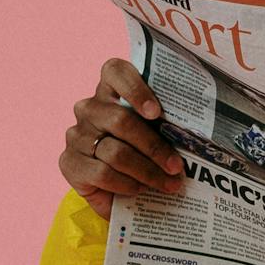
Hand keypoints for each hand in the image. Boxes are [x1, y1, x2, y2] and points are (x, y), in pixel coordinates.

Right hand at [59, 59, 185, 220]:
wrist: (117, 193)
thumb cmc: (142, 156)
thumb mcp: (156, 137)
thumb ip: (166, 127)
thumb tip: (194, 138)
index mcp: (110, 91)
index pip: (114, 71)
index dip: (136, 89)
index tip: (157, 113)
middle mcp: (89, 108)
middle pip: (121, 120)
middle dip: (155, 147)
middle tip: (176, 167)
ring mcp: (76, 135)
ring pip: (115, 152)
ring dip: (147, 171)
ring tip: (168, 184)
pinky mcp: (69, 162)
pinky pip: (102, 172)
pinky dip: (126, 184)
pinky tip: (138, 189)